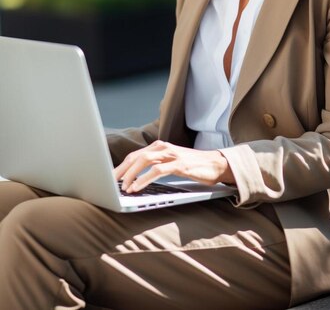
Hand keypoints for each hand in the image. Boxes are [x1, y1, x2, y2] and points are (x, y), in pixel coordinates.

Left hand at [114, 140, 235, 192]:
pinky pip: (157, 171)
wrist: (216, 164)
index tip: (110, 178)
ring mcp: (171, 155)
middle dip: (120, 171)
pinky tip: (137, 187)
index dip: (120, 167)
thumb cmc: (192, 166)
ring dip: (130, 175)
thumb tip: (135, 177)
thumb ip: (155, 165)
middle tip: (109, 183)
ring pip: (144, 161)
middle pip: (135, 157)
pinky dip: (144, 179)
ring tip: (122, 188)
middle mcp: (163, 148)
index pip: (134, 156)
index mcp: (159, 147)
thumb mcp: (171, 163)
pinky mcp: (179, 164)